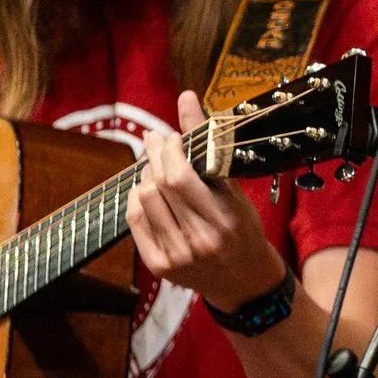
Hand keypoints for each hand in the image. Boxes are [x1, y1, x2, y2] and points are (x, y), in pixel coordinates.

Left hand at [127, 91, 288, 309]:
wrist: (242, 279)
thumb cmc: (242, 228)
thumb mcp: (235, 189)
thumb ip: (210, 146)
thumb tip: (186, 97)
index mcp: (222, 220)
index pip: (180, 177)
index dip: (169, 149)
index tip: (172, 136)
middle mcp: (198, 240)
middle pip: (158, 185)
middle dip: (154, 155)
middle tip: (155, 140)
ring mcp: (176, 256)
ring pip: (143, 199)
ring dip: (145, 175)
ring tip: (155, 166)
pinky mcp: (159, 265)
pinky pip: (135, 220)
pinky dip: (136, 197)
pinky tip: (147, 190)